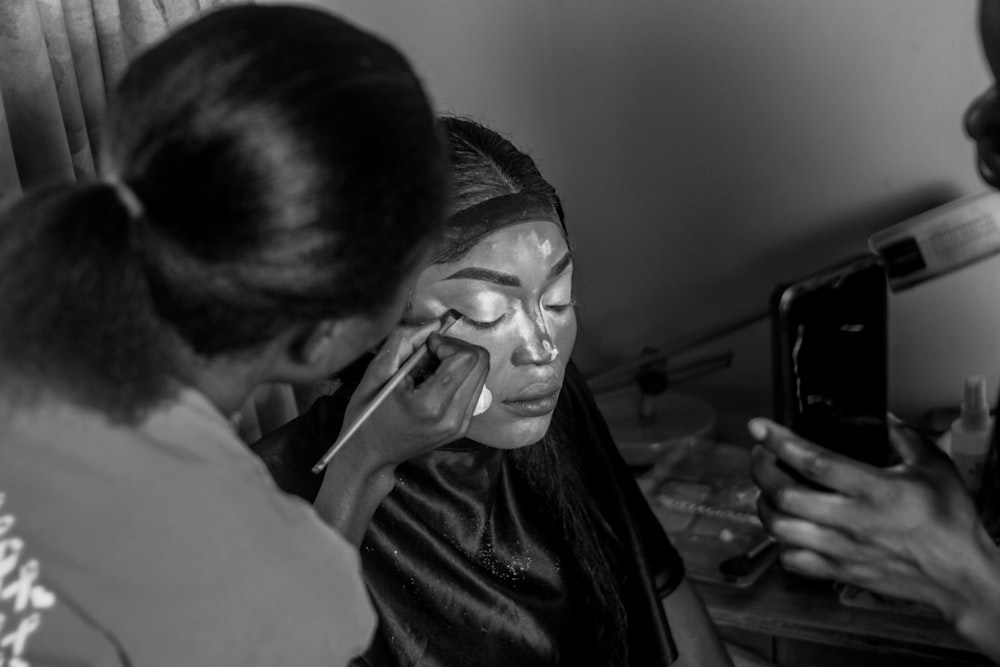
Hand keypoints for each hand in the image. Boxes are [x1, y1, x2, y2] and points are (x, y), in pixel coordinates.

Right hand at [336, 321, 489, 471]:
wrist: (370, 455)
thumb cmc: (367, 415)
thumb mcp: (376, 372)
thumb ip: (404, 341)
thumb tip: (434, 324)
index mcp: (431, 405)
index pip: (465, 357)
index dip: (446, 343)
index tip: (425, 347)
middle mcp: (453, 417)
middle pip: (480, 362)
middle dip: (456, 349)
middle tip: (430, 354)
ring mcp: (460, 425)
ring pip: (481, 373)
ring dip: (459, 362)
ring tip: (431, 369)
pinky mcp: (462, 427)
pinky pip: (475, 387)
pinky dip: (459, 376)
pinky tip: (435, 382)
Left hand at [748, 417, 998, 625]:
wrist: (960, 576)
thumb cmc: (950, 523)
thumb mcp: (933, 466)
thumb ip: (904, 436)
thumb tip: (882, 416)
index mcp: (875, 491)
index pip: (815, 462)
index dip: (780, 442)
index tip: (760, 427)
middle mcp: (852, 520)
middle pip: (785, 495)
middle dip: (762, 471)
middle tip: (761, 456)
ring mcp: (842, 549)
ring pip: (781, 529)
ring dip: (764, 506)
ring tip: (768, 490)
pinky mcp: (840, 572)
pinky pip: (793, 561)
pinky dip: (779, 543)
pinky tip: (787, 528)